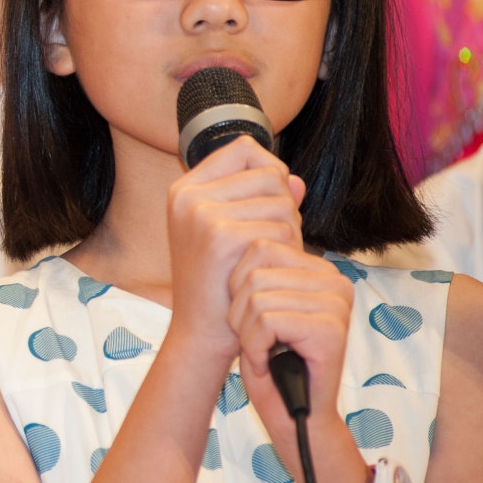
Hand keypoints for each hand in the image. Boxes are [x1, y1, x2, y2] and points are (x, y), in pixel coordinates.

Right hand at [163, 137, 305, 374]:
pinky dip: (287, 251)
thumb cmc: (218, 285)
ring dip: (290, 231)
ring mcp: (203, 214)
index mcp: (185, 189)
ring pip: (282, 201)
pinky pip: (283, 228)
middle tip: (269, 242)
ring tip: (266, 258)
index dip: (270, 171)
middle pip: (270, 172)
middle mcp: (189, 195)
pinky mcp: (223, 237)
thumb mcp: (229, 235)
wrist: (200, 333)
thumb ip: (261, 201)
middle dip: (284, 205)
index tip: (267, 203)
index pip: (245, 149)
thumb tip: (296, 181)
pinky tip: (266, 271)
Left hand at [228, 236, 362, 482]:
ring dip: (246, 331)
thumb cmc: (268, 358)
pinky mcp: (331, 330)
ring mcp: (337, 304)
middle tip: (257, 337)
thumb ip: (253, 265)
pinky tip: (269, 361)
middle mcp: (335, 281)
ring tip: (264, 350)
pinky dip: (254, 347)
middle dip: (239, 310)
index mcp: (319, 269)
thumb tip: (245, 226)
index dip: (237, 287)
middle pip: (253, 268)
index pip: (257, 246)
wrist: (291, 415)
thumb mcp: (255, 303)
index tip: (252, 317)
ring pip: (256, 295)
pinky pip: (266, 320)